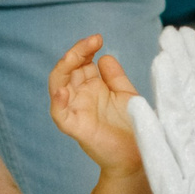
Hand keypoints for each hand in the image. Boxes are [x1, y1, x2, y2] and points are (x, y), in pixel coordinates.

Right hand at [48, 34, 146, 177]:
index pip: (80, 62)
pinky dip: (58, 102)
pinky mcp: (75, 127)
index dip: (85, 48)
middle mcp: (80, 96)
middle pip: (67, 69)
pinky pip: (59, 114)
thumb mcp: (125, 94)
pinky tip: (63, 90)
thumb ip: (115, 76)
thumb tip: (104, 56)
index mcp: (91, 87)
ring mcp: (75, 111)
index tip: (98, 38)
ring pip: (57, 86)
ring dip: (63, 69)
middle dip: (76, 52)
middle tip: (92, 41)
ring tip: (72, 56)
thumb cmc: (131, 126)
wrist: (137, 155)